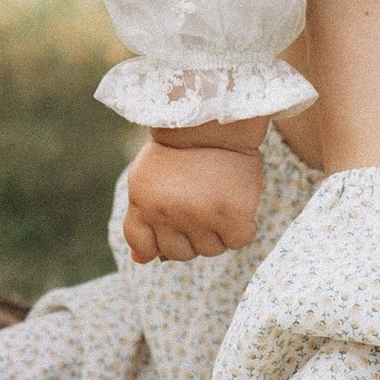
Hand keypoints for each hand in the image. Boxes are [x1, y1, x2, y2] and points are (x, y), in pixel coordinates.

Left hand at [124, 130, 263, 264]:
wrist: (214, 118)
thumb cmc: (179, 150)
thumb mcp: (147, 181)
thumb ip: (142, 221)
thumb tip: (139, 261)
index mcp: (142, 203)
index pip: (144, 246)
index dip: (160, 238)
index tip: (172, 217)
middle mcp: (167, 213)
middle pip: (180, 253)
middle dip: (189, 235)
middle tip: (199, 202)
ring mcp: (200, 215)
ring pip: (210, 250)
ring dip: (216, 231)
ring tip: (216, 198)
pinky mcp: (231, 214)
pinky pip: (237, 241)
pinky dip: (240, 228)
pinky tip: (235, 204)